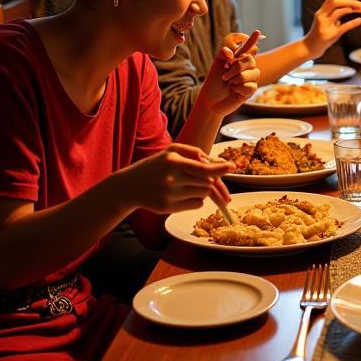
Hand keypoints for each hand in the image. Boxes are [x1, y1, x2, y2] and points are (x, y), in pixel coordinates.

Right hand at [117, 144, 233, 213]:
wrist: (129, 186)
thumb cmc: (155, 165)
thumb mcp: (171, 151)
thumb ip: (194, 152)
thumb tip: (214, 161)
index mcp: (172, 162)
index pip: (203, 168)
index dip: (219, 169)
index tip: (232, 167)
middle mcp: (171, 179)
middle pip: (207, 182)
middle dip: (209, 179)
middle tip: (201, 177)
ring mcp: (169, 195)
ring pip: (203, 194)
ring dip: (201, 189)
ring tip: (185, 183)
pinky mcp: (168, 208)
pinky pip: (196, 205)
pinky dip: (196, 199)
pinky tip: (181, 193)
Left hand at [197, 42, 260, 116]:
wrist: (211, 100)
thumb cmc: (213, 83)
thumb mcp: (216, 65)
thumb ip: (223, 54)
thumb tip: (231, 53)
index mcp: (238, 60)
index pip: (247, 48)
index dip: (252, 40)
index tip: (257, 32)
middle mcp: (246, 68)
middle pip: (249, 60)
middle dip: (236, 67)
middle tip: (224, 76)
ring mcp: (250, 78)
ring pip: (252, 73)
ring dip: (236, 79)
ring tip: (229, 85)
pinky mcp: (251, 89)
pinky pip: (250, 85)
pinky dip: (239, 88)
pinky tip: (234, 91)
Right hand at [304, 0, 360, 57]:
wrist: (310, 48)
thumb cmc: (321, 34)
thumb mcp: (327, 21)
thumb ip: (336, 14)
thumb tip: (354, 7)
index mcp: (321, 11)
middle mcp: (321, 16)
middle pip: (336, 2)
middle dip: (351, 1)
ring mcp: (324, 25)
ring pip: (338, 11)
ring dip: (352, 9)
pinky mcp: (329, 35)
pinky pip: (343, 26)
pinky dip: (353, 22)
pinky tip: (360, 20)